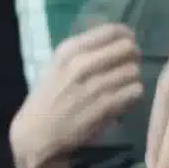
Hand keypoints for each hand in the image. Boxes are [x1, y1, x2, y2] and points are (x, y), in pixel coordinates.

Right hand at [9, 23, 141, 167]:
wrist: (35, 135)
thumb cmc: (46, 101)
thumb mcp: (55, 68)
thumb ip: (81, 53)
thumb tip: (115, 41)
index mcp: (67, 52)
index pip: (110, 31)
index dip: (126, 36)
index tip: (127, 43)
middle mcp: (80, 65)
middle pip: (127, 49)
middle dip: (132, 57)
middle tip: (128, 66)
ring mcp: (92, 87)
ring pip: (132, 71)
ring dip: (132, 78)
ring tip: (123, 86)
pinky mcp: (102, 108)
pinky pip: (133, 92)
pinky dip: (132, 95)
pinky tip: (123, 100)